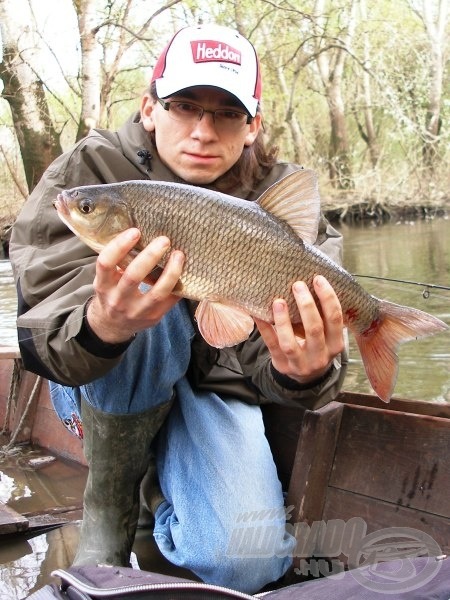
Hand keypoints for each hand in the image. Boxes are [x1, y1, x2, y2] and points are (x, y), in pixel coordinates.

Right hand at [87, 228, 184, 343]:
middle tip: (164, 240)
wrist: (112, 325)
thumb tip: (142, 232)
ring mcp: (137, 311)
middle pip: (133, 276)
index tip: (135, 231)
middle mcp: (118, 300)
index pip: (106, 263)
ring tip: (179, 255)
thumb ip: (118, 262)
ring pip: (157, 292)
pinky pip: (170, 300)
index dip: (119, 246)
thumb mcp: (107, 279)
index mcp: (103, 285)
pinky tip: (184, 272)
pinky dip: (178, 285)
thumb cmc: (112, 293)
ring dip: (171, 272)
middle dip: (150, 256)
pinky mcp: (153, 317)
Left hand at [255, 275, 344, 385]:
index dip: (327, 297)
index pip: (335, 319)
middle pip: (314, 329)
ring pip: (289, 343)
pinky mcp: (282, 365)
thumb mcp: (328, 336)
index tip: (318, 279)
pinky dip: (265, 329)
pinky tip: (259, 314)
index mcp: (335, 344)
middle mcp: (320, 356)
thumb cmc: (317, 346)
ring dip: (283, 320)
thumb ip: (324, 316)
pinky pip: (271, 345)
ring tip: (279, 301)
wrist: (307, 376)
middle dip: (306, 305)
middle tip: (297, 285)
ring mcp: (300, 363)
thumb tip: (312, 280)